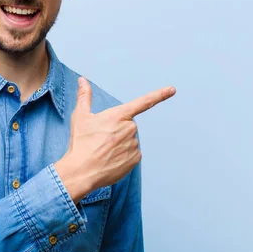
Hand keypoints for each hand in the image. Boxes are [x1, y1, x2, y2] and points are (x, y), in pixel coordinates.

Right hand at [54, 77, 175, 202]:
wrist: (82, 171)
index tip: (172, 89)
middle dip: (117, 130)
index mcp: (119, 115)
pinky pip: (132, 153)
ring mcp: (134, 144)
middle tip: (100, 139)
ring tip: (103, 151)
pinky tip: (110, 160)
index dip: (160, 95)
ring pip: (129, 140)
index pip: (143, 102)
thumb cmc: (80, 143)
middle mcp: (130, 128)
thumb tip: (82, 80)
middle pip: (128, 125)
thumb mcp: (80, 116)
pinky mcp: (135, 159)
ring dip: (119, 144)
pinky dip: (123, 155)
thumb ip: (84, 96)